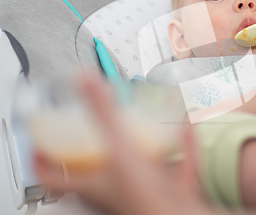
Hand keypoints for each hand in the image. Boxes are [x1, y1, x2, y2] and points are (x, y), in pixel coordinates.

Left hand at [34, 76, 209, 214]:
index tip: (41, 141)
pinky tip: (185, 129)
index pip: (53, 177)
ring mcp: (144, 191)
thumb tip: (84, 81)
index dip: (42, 160)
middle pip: (93, 171)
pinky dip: (180, 146)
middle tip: (90, 128)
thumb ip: (103, 115)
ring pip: (135, 167)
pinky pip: (174, 165)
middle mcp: (115, 190)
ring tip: (137, 125)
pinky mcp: (171, 190)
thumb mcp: (120, 150)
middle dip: (91, 147)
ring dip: (136, 145)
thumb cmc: (149, 202)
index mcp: (95, 185)